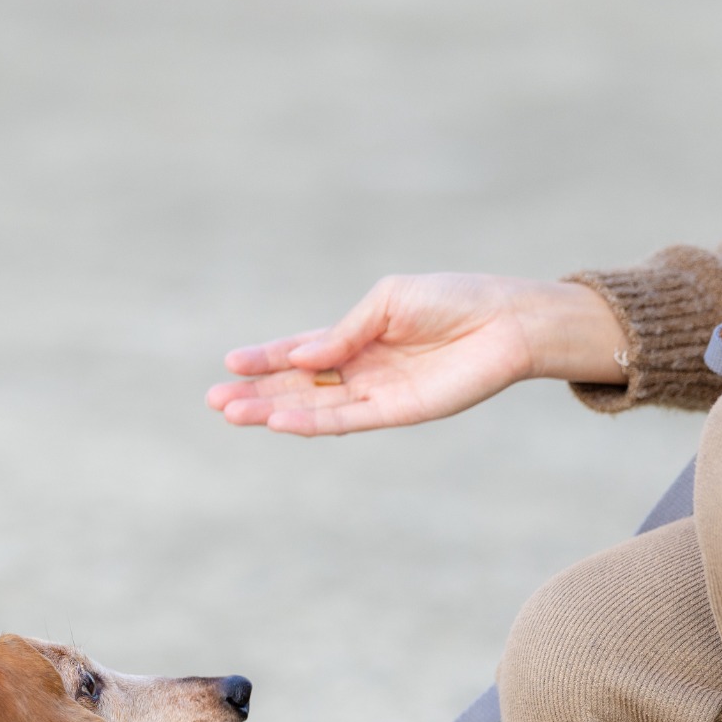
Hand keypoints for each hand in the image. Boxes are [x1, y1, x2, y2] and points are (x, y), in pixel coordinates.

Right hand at [207, 275, 625, 436]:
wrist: (506, 321)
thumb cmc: (452, 299)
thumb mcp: (388, 300)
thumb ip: (344, 331)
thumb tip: (299, 357)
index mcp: (359, 335)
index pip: (302, 351)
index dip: (267, 358)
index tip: (230, 363)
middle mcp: (363, 368)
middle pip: (299, 384)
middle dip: (258, 391)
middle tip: (215, 400)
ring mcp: (377, 393)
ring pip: (314, 406)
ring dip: (273, 411)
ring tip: (234, 414)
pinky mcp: (397, 412)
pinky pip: (346, 420)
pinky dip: (311, 422)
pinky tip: (280, 421)